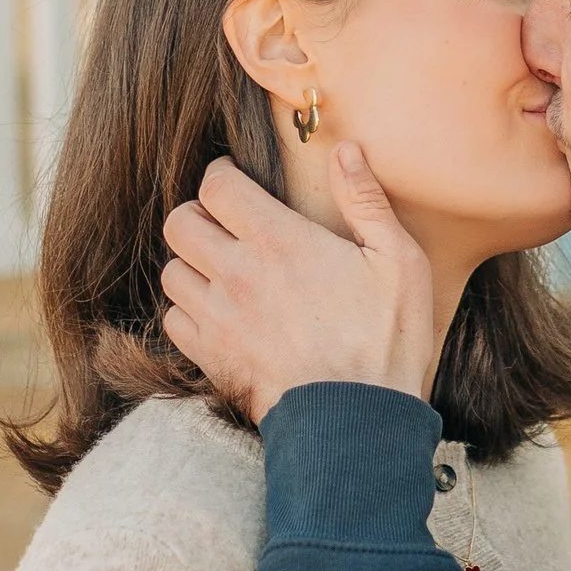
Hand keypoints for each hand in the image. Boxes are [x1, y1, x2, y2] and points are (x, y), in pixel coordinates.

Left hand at [162, 147, 434, 421]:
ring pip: (172, 271)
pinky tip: (220, 313)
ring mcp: (218, 317)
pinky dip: (189, 311)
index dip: (222, 176)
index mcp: (278, 240)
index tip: (237, 184)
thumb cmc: (385, 340)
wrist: (356, 421)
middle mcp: (236, 273)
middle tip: (226, 226)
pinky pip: (174, 320)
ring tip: (222, 270)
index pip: (215, 185)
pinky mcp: (211, 356)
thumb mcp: (397, 261)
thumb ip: (366, 200)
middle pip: (179, 223)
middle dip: (199, 216)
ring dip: (192, 264)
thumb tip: (345, 150)